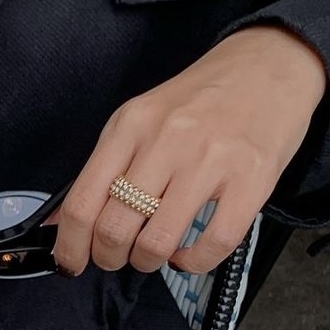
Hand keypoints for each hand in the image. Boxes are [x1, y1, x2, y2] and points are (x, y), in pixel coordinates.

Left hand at [50, 26, 327, 276]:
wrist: (269, 65)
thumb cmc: (200, 99)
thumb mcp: (139, 119)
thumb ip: (104, 167)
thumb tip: (60, 221)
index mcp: (129, 126)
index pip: (82, 202)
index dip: (70, 246)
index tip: (70, 264)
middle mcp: (165, 141)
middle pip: (114, 228)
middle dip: (108, 257)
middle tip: (117, 257)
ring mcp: (209, 161)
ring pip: (157, 242)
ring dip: (147, 261)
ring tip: (153, 254)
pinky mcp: (251, 180)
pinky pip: (213, 243)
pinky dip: (193, 262)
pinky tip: (188, 254)